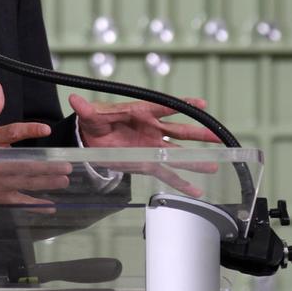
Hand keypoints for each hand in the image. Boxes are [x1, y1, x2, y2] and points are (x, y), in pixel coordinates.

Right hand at [0, 82, 70, 207]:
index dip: (28, 130)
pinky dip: (35, 205)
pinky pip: (19, 202)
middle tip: (66, 165)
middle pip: (25, 164)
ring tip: (65, 180)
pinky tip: (50, 206)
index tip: (46, 129)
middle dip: (47, 166)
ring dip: (46, 183)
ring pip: (25, 183)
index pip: (10, 133)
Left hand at [69, 93, 219, 196]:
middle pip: (179, 131)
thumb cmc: (95, 122)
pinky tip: (196, 190)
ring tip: (213, 165)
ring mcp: (152, 146)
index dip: (182, 104)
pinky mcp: (148, 162)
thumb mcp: (90, 115)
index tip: (200, 103)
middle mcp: (152, 129)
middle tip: (217, 135)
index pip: (164, 107)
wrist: (91, 138)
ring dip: (194, 160)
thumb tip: (75, 100)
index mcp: (140, 112)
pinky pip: (167, 173)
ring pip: (178, 153)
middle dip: (198, 133)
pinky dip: (181, 182)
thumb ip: (86, 110)